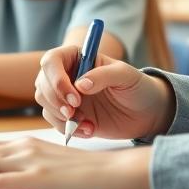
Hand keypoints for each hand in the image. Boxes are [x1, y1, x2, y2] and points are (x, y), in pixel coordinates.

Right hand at [34, 45, 174, 140]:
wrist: (145, 113)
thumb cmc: (137, 86)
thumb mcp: (125, 75)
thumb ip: (103, 75)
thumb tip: (81, 84)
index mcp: (77, 58)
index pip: (52, 61)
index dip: (56, 78)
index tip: (74, 96)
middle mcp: (67, 76)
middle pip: (42, 84)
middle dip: (55, 100)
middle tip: (74, 113)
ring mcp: (66, 97)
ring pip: (45, 104)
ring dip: (60, 117)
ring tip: (87, 123)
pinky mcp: (70, 116)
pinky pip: (56, 122)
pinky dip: (69, 129)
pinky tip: (90, 130)